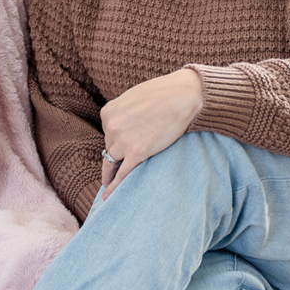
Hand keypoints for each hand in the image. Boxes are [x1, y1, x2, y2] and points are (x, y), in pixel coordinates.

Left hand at [100, 68, 202, 198]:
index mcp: (108, 111)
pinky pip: (121, 174)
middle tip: (122, 161)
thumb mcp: (134, 97)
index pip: (108, 130)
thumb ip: (125, 111)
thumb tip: (127, 124)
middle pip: (110, 146)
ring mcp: (122, 141)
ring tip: (107, 184)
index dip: (118, 136)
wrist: (183, 96)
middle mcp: (111, 126)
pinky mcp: (136, 153)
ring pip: (112, 162)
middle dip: (119, 151)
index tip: (125, 142)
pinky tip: (108, 196)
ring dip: (109, 173)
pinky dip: (114, 187)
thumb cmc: (164, 93)